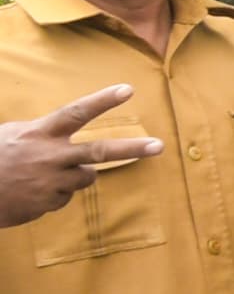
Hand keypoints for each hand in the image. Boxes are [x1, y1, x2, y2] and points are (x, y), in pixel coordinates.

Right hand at [0, 84, 163, 226]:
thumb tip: (64, 130)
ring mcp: (51, 182)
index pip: (76, 112)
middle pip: (99, 152)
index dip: (102, 100)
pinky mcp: (49, 203)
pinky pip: (65, 197)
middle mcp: (50, 156)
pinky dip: (54, 194)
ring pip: (85, 177)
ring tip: (44, 174)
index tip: (129, 89)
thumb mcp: (12, 135)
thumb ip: (42, 132)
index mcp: (39, 134)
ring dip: (74, 175)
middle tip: (159, 146)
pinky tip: (32, 191)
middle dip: (132, 149)